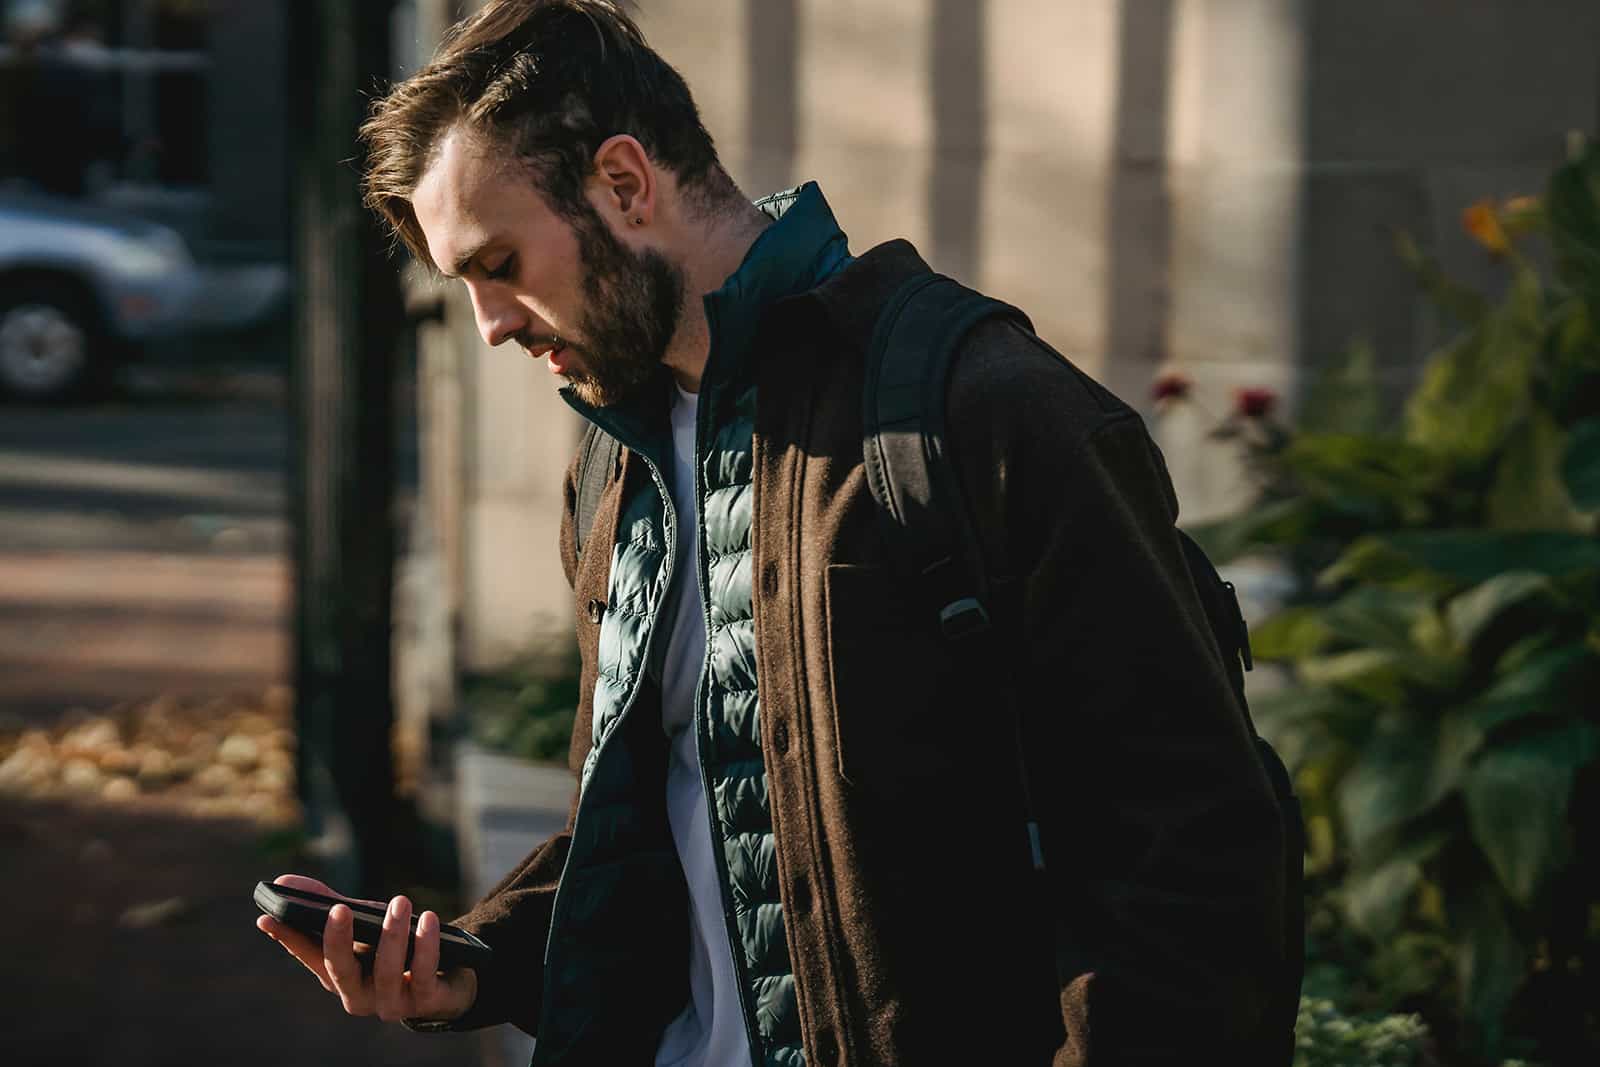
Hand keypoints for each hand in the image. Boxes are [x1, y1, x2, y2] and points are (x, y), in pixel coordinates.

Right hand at [255, 874, 477, 1024]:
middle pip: (340, 970)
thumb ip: (328, 904)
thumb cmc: (393, 949)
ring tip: (400, 902)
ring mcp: (390, 1002)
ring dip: (393, 934)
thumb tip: (283, 882)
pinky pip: (422, 973)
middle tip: (338, 909)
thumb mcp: (363, 924)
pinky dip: (426, 945)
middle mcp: (358, 995)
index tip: (267, 917)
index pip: (307, 956)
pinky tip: (428, 919)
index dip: (287, 938)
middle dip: (338, 940)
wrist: (446, 982)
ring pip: (386, 970)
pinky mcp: (425, 1001)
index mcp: (337, 976)